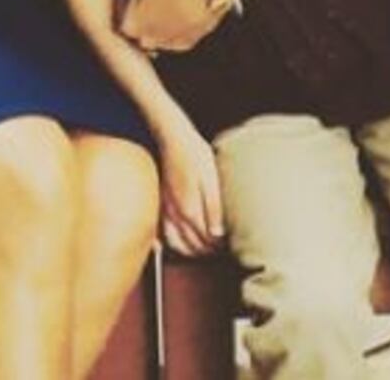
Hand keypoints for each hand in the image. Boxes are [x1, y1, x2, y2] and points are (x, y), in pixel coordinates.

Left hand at [118, 0, 225, 52]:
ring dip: (153, 20)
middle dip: (135, 11)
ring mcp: (166, 46)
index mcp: (128, 25)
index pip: (115, 13)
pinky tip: (176, 8)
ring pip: (153, 33)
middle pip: (133, 26)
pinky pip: (172, 37)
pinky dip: (171, 26)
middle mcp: (144, 41)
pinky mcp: (186, 44)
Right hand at [158, 119, 225, 256]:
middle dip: (206, 251)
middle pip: (192, 246)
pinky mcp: (161, 204)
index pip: (206, 241)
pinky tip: (175, 245)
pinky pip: (161, 233)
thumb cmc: (194, 155)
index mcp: (190, 210)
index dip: (218, 247)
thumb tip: (218, 234)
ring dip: (189, 251)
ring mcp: (166, 210)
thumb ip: (214, 207)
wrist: (172, 138)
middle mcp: (175, 215)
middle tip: (220, 250)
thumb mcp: (211, 178)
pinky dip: (168, 244)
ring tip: (203, 249)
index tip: (228, 245)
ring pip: (175, 244)